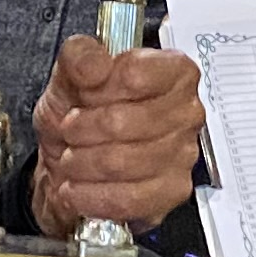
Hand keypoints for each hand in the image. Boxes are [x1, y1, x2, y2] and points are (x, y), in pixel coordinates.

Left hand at [30, 36, 203, 238]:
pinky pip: (129, 199)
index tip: (83, 96)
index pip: (136, 74)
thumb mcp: (68, 76)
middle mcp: (187, 112)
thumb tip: (94, 63)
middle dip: (80, 130)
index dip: (98, 88)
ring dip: (81, 163)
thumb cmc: (79, 112)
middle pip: (124, 123)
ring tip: (70, 158)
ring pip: (123, 163)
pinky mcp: (173, 191)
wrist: (69, 159)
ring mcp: (184, 154)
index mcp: (172, 72)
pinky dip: (90, 195)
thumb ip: (80, 57)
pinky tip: (76, 187)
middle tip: (68, 131)